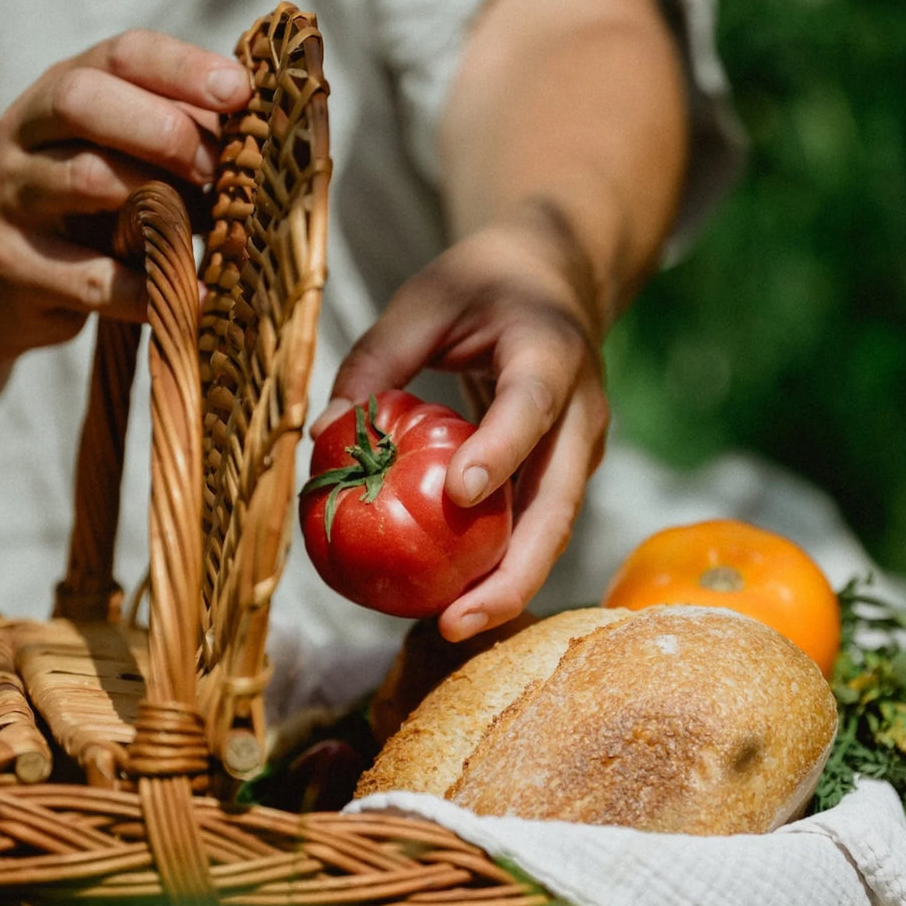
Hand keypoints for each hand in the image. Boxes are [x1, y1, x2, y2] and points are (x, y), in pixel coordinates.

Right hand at [0, 29, 250, 357]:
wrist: (9, 286)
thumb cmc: (96, 215)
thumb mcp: (135, 167)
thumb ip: (185, 146)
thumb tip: (261, 144)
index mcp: (63, 89)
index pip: (121, 56)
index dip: (183, 69)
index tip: (240, 92)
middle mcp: (25, 131)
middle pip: (83, 100)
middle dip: (162, 129)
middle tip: (214, 166)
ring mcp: (10, 195)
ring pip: (85, 178)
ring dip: (158, 202)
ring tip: (206, 230)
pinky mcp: (11, 262)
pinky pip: (90, 276)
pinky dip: (147, 289)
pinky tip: (193, 296)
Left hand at [311, 210, 609, 640]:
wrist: (558, 279)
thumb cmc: (484, 284)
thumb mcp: (425, 299)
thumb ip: (377, 359)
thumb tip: (326, 435)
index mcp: (550, 353)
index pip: (530, 405)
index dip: (501, 450)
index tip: (459, 494)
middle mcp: (580, 411)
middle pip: (559, 503)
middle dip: (514, 570)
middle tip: (456, 619)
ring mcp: (579, 449)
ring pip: (553, 530)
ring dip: (509, 583)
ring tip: (451, 625)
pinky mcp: (564, 472)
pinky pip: (536, 525)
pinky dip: (502, 563)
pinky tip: (455, 596)